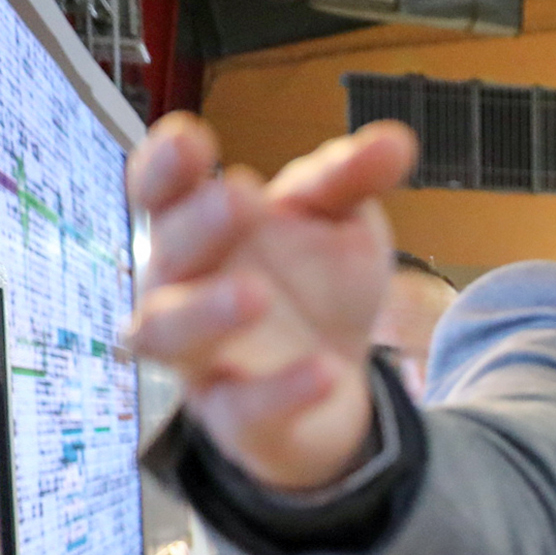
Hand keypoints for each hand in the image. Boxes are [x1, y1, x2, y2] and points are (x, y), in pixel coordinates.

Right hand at [124, 112, 418, 489]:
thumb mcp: (340, 228)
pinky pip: (243, 408)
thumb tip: (395, 140)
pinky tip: (325, 370)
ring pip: (167, 336)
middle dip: (196, 227)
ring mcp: (202, 357)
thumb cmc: (316, 290)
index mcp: (203, 233)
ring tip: (255, 295)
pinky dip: (281, 390)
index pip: (160, 193)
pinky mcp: (237, 416)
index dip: (164, 166)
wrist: (338, 388)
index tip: (191, 138)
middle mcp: (184, 292)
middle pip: (164, 255)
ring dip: (205, 313)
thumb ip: (352, 183)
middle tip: (240, 198)